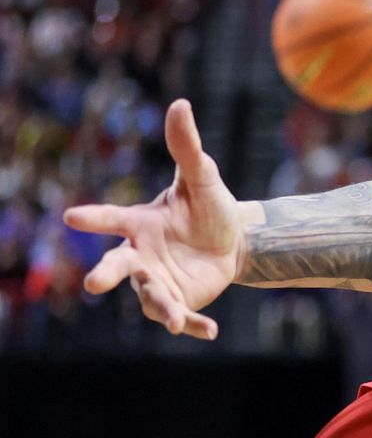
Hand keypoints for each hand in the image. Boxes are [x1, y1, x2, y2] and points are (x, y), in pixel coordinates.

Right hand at [64, 100, 239, 339]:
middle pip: (118, 266)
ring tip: (173, 319)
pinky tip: (210, 332)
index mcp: (140, 224)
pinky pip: (182, 314)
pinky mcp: (180, 300)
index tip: (72, 217)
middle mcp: (141, 255)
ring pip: (149, 296)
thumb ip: (187, 148)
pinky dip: (193, 325)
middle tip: (94, 284)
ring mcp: (157, 280)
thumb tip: (181, 104)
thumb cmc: (207, 207)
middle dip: (107, 274)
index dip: (94, 218)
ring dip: (160, 306)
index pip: (112, 219)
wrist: (232, 241)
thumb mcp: (202, 179)